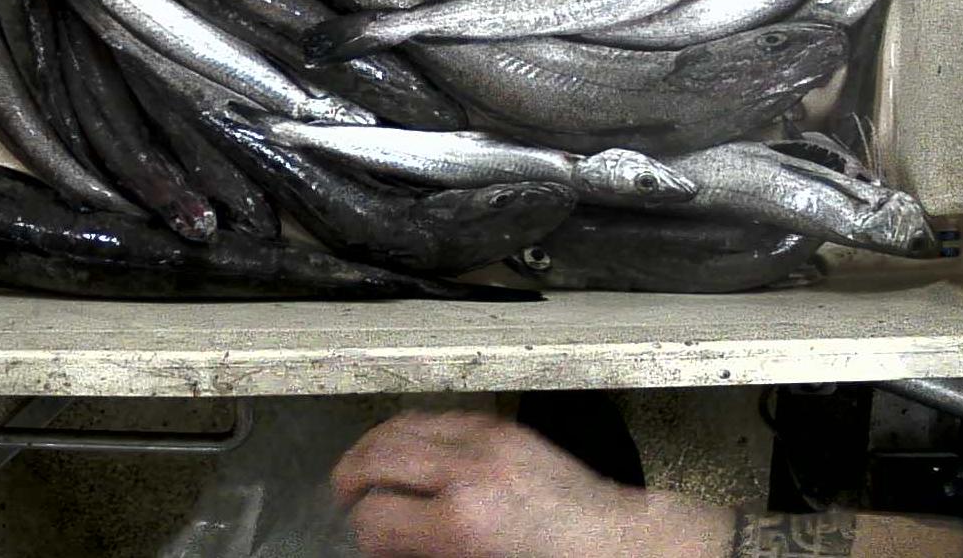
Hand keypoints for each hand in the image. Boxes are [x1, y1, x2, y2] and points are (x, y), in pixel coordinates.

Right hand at [332, 411, 732, 557]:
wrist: (619, 543)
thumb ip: (422, 548)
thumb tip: (386, 543)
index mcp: (461, 521)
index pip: (374, 515)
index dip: (359, 531)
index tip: (362, 539)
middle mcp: (468, 471)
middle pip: (376, 456)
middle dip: (350, 477)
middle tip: (343, 497)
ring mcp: (485, 442)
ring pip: (401, 426)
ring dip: (374, 446)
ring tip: (364, 469)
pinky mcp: (501, 428)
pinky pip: (437, 418)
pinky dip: (413, 432)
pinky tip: (409, 451)